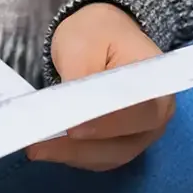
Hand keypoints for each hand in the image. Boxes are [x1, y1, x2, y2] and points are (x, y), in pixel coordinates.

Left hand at [27, 3, 174, 170]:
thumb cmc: (97, 33)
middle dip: (79, 148)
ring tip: (35, 148)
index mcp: (157, 85)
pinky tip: (46, 150)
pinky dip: (71, 156)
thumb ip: (80, 78)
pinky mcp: (120, 144)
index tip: (73, 130)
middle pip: (123, 143)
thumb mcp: (82, 45)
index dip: (107, 125)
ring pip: (107, 157)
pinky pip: (97, 158)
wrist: (102, 33)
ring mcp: (140, 134)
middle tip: (39, 145)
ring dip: (70, 155)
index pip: (138, 112)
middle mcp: (156, 117)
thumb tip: (68, 112)